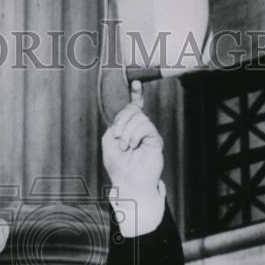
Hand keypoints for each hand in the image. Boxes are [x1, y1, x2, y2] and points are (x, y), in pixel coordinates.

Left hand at [101, 80, 163, 198]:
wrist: (128, 182)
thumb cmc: (118, 166)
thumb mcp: (108, 141)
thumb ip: (115, 124)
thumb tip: (129, 114)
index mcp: (127, 128)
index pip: (134, 107)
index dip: (136, 94)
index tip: (135, 82)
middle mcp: (138, 129)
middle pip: (132, 110)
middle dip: (122, 120)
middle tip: (117, 135)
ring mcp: (148, 134)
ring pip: (139, 118)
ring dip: (127, 132)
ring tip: (125, 147)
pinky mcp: (155, 140)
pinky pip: (146, 127)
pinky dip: (136, 135)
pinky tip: (133, 145)